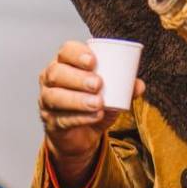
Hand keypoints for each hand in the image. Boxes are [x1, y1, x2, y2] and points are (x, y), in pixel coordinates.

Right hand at [38, 40, 144, 187]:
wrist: (81, 135)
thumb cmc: (93, 105)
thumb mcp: (111, 94)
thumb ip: (125, 87)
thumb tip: (139, 84)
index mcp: (65, 64)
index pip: (65, 51)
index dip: (76, 54)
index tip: (93, 61)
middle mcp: (51, 80)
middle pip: (56, 73)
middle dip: (77, 78)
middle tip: (98, 83)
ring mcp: (47, 101)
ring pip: (55, 97)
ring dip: (78, 99)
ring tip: (98, 102)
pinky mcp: (50, 122)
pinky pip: (61, 119)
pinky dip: (80, 117)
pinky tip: (95, 116)